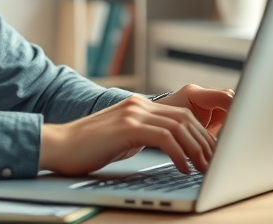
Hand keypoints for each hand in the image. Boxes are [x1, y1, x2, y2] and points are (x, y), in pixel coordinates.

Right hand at [39, 86, 232, 176]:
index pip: (181, 114)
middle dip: (204, 142)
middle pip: (185, 118)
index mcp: (139, 106)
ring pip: (179, 126)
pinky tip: (182, 168)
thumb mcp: (122, 138)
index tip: (210, 153)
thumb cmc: (86, 148)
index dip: (200, 134)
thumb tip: (168, 147)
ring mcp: (132, 113)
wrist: (58, 145)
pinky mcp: (127, 127)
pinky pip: (164, 138)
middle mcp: (138, 105)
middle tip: (214, 164)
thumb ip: (143, 135)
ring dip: (196, 149)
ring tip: (203, 168)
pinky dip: (178, 154)